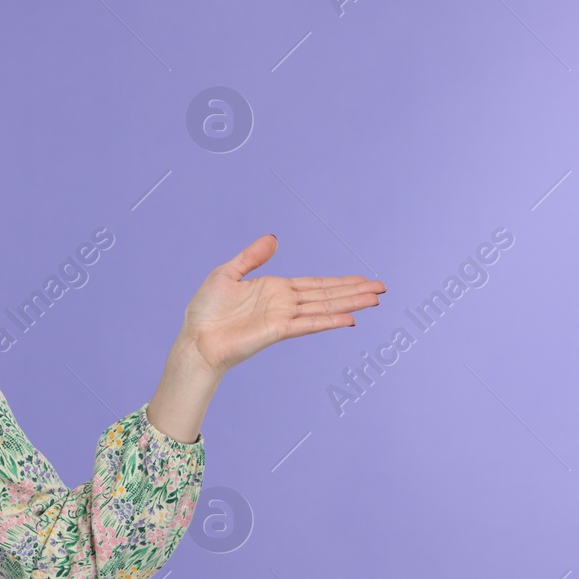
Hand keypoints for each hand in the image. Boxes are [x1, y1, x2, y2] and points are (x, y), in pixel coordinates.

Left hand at [180, 234, 384, 375]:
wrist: (196, 339)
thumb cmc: (206, 310)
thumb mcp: (227, 273)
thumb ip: (252, 257)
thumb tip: (273, 239)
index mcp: (276, 289)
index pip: (315, 284)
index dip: (340, 281)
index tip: (363, 278)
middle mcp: (285, 304)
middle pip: (327, 294)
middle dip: (355, 290)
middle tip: (383, 288)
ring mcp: (283, 318)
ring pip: (324, 307)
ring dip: (350, 303)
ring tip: (376, 299)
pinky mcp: (277, 331)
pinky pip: (308, 324)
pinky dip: (328, 321)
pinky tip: (349, 320)